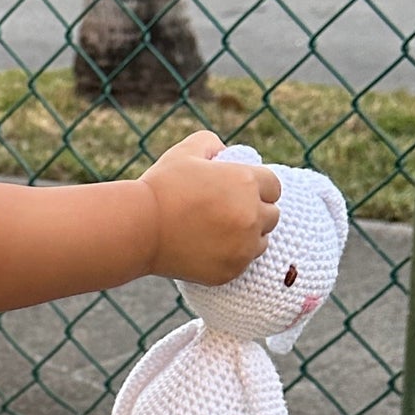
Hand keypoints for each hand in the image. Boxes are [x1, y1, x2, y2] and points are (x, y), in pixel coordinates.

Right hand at [138, 131, 281, 283]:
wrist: (140, 229)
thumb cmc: (161, 188)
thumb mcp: (185, 152)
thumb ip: (211, 143)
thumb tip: (223, 151)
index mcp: (246, 182)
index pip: (274, 186)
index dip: (259, 188)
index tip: (242, 193)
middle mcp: (251, 215)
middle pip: (272, 215)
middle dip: (256, 213)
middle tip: (231, 214)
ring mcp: (243, 246)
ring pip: (261, 242)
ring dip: (248, 237)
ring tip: (222, 234)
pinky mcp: (231, 270)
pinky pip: (243, 263)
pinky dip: (232, 258)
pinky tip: (211, 250)